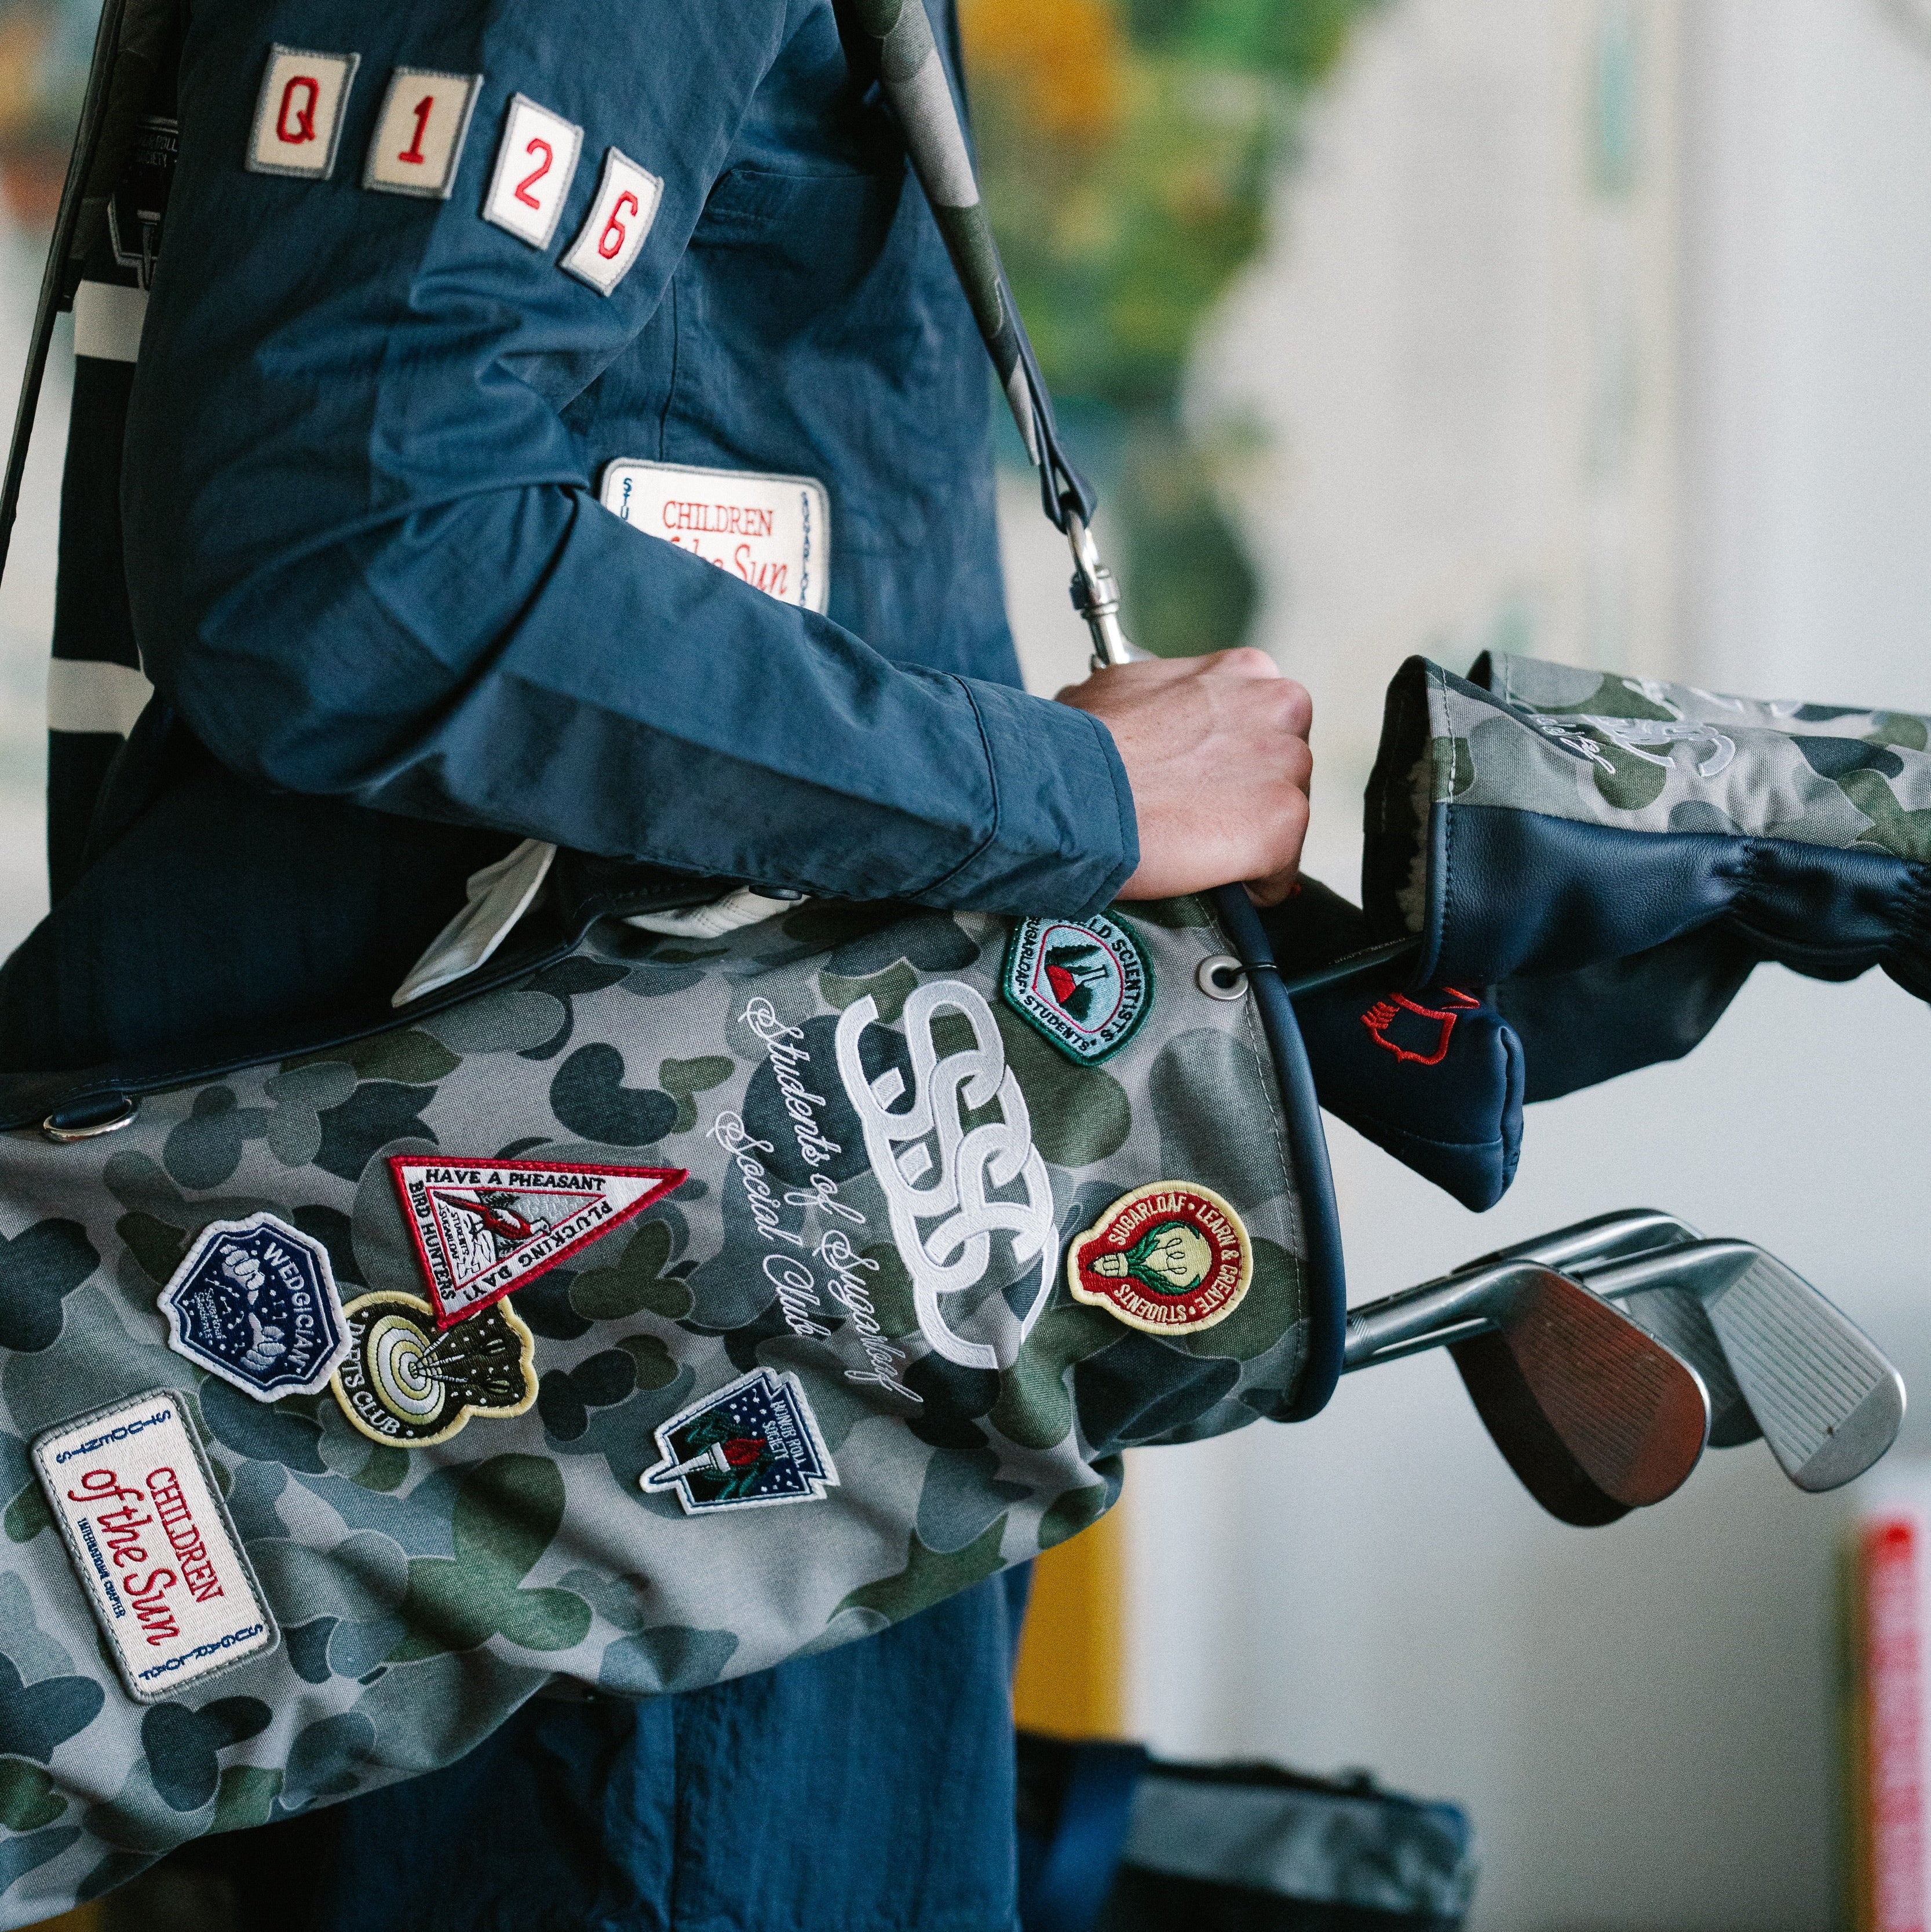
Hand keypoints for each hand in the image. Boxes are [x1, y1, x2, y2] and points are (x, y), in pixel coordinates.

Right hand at [1057, 648, 1311, 905]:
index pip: (1265, 727)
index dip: (1231, 764)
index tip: (1201, 785)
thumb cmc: (1080, 744)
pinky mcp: (1284, 823)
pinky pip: (1279, 874)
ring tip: (1190, 852)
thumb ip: (1161, 699)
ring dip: (1245, 845)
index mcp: (1245, 672)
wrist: (1071, 787)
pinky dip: (1247, 889)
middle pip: (1284, 773)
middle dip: (1246, 802)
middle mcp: (1279, 708)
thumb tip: (1145, 719)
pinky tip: (1205, 882)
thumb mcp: (1121, 687)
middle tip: (1193, 821)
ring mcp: (1287, 767)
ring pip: (1283, 823)